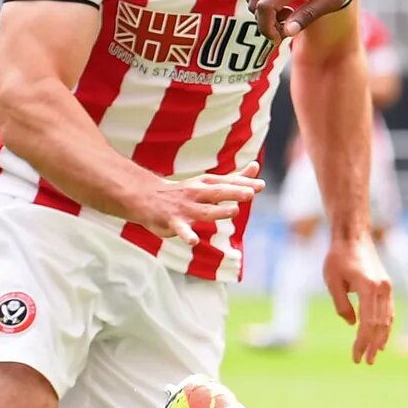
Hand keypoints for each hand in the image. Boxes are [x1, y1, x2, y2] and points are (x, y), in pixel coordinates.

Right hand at [130, 162, 262, 246]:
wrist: (146, 197)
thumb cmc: (185, 192)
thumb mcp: (208, 182)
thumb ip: (234, 178)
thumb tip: (256, 166)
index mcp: (207, 183)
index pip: (228, 182)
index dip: (244, 184)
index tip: (261, 186)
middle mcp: (197, 193)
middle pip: (218, 192)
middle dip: (234, 192)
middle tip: (250, 193)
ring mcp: (185, 208)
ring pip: (204, 211)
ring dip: (219, 211)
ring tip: (235, 210)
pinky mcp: (173, 222)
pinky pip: (181, 229)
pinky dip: (187, 235)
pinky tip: (193, 241)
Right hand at [248, 0, 368, 39]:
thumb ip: (310, 14)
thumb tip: (287, 31)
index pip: (266, 6)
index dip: (267, 27)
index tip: (278, 38)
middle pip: (257, 4)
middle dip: (268, 23)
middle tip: (288, 28)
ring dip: (267, 13)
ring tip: (290, 14)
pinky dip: (266, 2)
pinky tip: (286, 3)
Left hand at [324, 232, 394, 364]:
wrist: (353, 236)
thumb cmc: (338, 257)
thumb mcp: (332, 282)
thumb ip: (341, 305)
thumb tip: (351, 324)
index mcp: (368, 288)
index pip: (367, 323)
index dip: (362, 343)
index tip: (355, 357)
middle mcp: (382, 289)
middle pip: (380, 325)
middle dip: (372, 345)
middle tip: (365, 362)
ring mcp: (386, 287)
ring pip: (387, 319)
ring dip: (381, 338)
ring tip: (374, 354)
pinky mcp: (386, 285)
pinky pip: (388, 311)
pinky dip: (386, 326)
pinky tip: (381, 337)